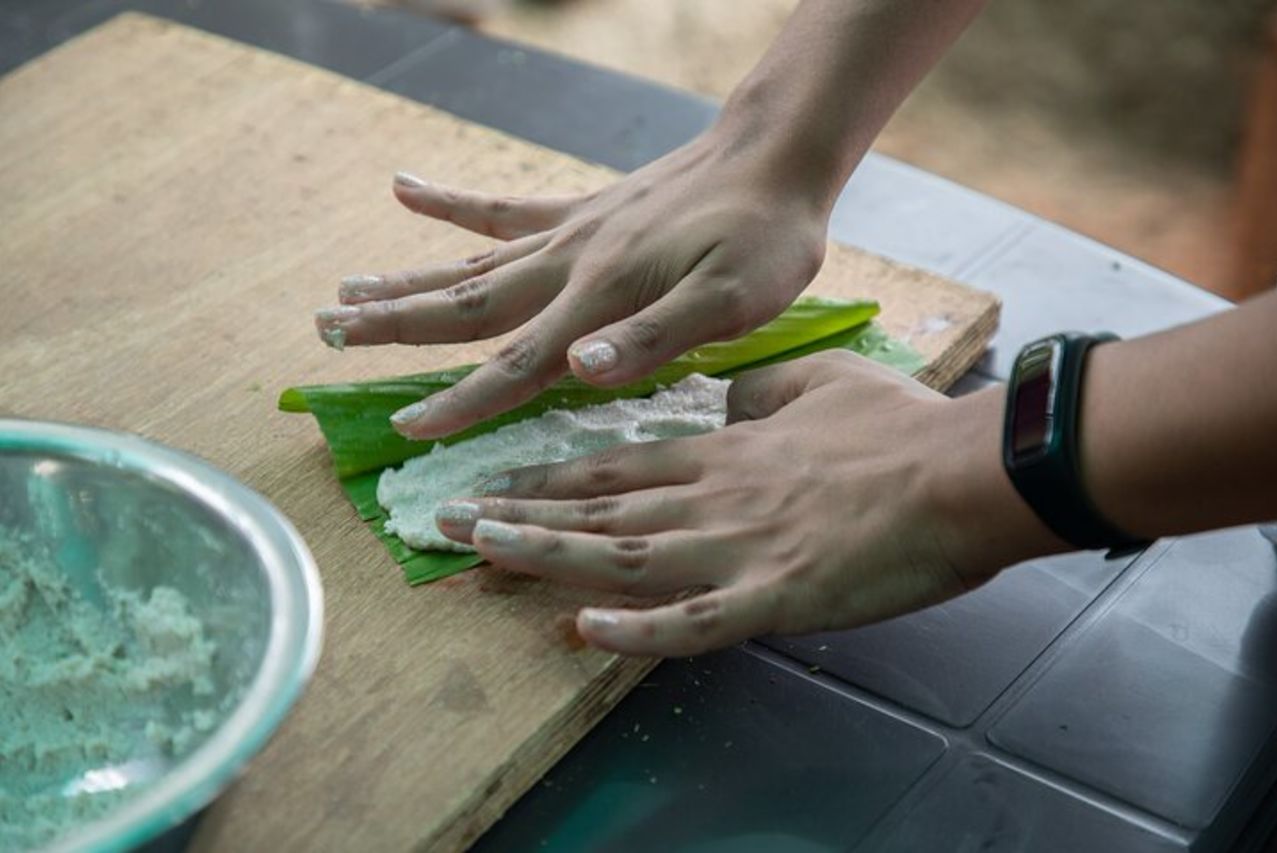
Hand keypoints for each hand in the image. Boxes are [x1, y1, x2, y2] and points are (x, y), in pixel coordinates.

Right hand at [314, 129, 828, 438]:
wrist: (774, 157)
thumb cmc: (764, 238)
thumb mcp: (733, 301)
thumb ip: (654, 337)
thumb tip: (578, 372)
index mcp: (600, 299)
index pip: (517, 364)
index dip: (461, 403)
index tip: (407, 430)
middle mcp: (568, 265)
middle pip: (465, 308)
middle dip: (393, 328)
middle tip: (326, 336)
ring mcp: (568, 233)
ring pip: (468, 266)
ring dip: (403, 281)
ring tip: (343, 293)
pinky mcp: (580, 210)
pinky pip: (501, 208)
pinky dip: (450, 205)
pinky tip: (404, 189)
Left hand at [434, 352, 1062, 655]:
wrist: (962, 469)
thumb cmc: (899, 426)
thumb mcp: (819, 380)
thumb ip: (763, 390)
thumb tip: (732, 397)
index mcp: (725, 450)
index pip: (616, 465)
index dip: (548, 477)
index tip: (493, 483)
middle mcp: (712, 496)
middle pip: (599, 507)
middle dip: (517, 514)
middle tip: (445, 521)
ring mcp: (738, 548)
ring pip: (621, 554)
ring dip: (546, 555)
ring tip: (479, 553)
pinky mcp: (777, 598)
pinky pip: (696, 622)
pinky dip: (639, 631)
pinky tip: (586, 635)